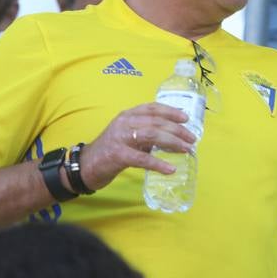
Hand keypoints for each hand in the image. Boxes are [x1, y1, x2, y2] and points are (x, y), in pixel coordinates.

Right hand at [79, 103, 195, 191]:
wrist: (85, 166)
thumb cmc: (111, 150)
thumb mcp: (128, 134)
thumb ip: (146, 131)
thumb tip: (173, 134)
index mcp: (128, 115)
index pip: (153, 108)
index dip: (171, 111)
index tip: (186, 118)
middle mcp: (124, 122)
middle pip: (156, 122)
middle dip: (177, 130)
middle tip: (192, 139)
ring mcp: (120, 138)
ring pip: (152, 135)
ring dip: (172, 142)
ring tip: (186, 150)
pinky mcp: (117, 155)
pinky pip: (142, 158)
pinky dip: (158, 164)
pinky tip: (170, 169)